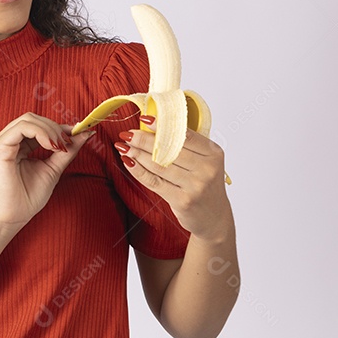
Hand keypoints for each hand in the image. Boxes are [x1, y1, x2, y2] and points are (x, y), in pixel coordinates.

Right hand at [0, 112, 94, 229]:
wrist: (13, 217)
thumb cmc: (28, 197)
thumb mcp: (53, 169)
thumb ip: (67, 151)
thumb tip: (85, 133)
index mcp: (18, 144)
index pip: (39, 125)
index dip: (59, 127)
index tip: (78, 133)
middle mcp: (9, 139)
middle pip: (34, 118)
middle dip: (56, 127)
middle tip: (69, 143)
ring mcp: (2, 141)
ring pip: (29, 119)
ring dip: (50, 130)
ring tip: (60, 147)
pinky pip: (21, 128)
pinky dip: (40, 132)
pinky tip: (51, 146)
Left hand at [114, 125, 233, 242]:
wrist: (213, 217)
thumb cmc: (203, 184)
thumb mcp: (204, 161)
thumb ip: (185, 146)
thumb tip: (152, 127)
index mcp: (213, 153)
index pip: (185, 135)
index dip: (163, 126)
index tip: (145, 119)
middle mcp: (207, 168)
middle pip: (169, 149)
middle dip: (144, 140)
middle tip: (128, 133)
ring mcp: (195, 186)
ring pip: (159, 165)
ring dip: (137, 154)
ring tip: (124, 146)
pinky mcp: (182, 200)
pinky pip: (154, 182)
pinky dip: (138, 171)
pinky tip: (128, 162)